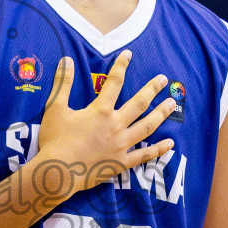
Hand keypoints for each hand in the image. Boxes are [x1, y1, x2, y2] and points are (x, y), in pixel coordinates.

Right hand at [32, 52, 175, 200]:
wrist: (58, 173)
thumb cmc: (55, 140)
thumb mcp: (55, 108)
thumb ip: (62, 84)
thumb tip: (66, 60)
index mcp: (101, 111)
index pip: (114, 82)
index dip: (121, 66)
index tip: (128, 54)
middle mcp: (116, 125)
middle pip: (139, 103)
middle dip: (152, 89)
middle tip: (164, 80)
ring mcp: (121, 145)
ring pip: (147, 126)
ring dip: (161, 114)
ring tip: (172, 104)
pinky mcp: (122, 162)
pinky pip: (144, 155)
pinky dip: (158, 149)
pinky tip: (170, 143)